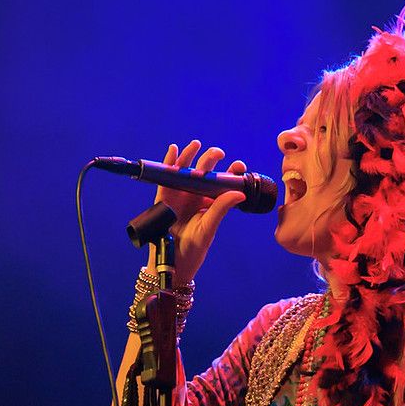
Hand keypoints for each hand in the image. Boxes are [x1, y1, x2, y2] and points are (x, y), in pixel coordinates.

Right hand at [147, 140, 246, 281]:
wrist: (172, 261)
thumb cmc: (193, 248)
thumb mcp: (209, 227)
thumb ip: (221, 209)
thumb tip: (240, 194)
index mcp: (210, 202)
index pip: (222, 183)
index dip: (231, 173)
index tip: (239, 166)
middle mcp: (196, 195)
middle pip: (204, 172)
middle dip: (211, 160)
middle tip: (218, 154)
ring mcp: (180, 195)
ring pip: (185, 170)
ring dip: (191, 155)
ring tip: (197, 144)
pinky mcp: (164, 197)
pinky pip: (166, 176)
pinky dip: (169, 162)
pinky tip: (174, 150)